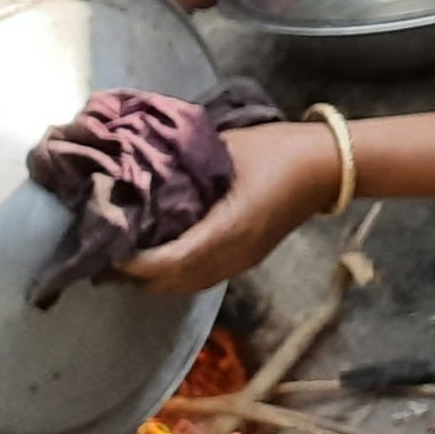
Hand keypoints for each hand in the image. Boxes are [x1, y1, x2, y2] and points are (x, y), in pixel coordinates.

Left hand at [123, 120, 339, 293]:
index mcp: (229, 229)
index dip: (134, 262)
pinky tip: (162, 253)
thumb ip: (185, 162)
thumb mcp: (228, 147)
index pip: (170, 261)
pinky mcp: (248, 258)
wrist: (330, 165)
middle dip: (136, 275)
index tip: (106, 246)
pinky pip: (202, 277)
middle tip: (105, 252)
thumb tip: (142, 168)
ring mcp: (243, 261)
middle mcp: (234, 255)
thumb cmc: (280, 150)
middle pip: (174, 283)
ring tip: (127, 255)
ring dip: (156, 278)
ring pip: (187, 286)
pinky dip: (176, 273)